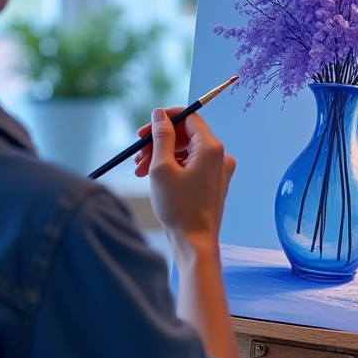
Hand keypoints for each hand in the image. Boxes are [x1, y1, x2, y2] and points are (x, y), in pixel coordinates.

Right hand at [133, 107, 234, 257]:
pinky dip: (172, 167)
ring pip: (186, 151)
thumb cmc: (178, 207)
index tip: (144, 129)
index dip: (165, 119)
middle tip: (137, 153)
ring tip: (140, 169)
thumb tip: (159, 115)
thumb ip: (161, 137)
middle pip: (186, 135)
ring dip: (162, 156)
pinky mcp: (213, 182)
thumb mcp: (162, 168)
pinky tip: (153, 177)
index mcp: (211, 148)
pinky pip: (191, 165)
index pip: (189, 118)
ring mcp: (218, 170)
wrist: (194, 243)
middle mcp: (219, 156)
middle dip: (159, 142)